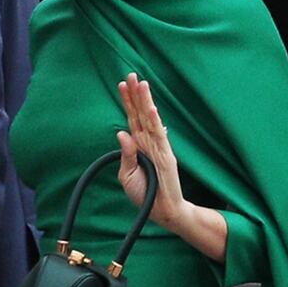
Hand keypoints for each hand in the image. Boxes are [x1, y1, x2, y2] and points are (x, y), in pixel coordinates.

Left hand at [116, 73, 186, 233]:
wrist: (162, 211)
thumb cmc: (144, 193)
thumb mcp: (127, 175)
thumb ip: (125, 154)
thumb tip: (121, 133)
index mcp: (139, 145)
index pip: (132, 118)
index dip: (127, 102)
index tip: (122, 84)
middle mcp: (149, 142)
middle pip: (141, 114)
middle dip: (136, 94)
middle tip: (131, 75)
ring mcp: (158, 147)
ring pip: (150, 119)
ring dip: (146, 102)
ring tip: (141, 84)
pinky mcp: (166, 156)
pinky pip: (159, 136)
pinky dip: (155, 122)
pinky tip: (151, 109)